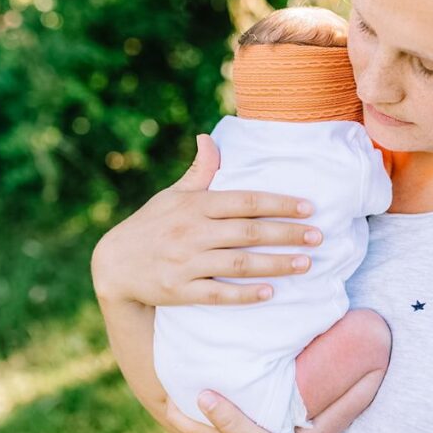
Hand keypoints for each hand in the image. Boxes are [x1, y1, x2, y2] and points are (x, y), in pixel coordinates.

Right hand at [90, 133, 323, 306]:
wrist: (113, 264)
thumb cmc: (151, 226)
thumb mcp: (172, 196)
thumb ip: (199, 171)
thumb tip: (209, 138)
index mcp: (194, 206)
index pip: (245, 201)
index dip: (279, 203)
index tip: (308, 207)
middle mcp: (191, 232)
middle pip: (248, 232)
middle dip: (286, 234)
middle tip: (318, 237)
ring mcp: (185, 263)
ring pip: (238, 264)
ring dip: (275, 264)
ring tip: (305, 264)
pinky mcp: (180, 291)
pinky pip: (217, 294)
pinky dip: (244, 294)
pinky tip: (270, 292)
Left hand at [166, 390, 325, 432]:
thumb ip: (229, 421)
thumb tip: (201, 396)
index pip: (183, 425)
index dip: (174, 405)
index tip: (175, 382)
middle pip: (194, 432)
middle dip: (187, 411)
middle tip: (191, 388)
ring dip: (208, 422)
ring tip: (217, 402)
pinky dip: (228, 431)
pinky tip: (244, 425)